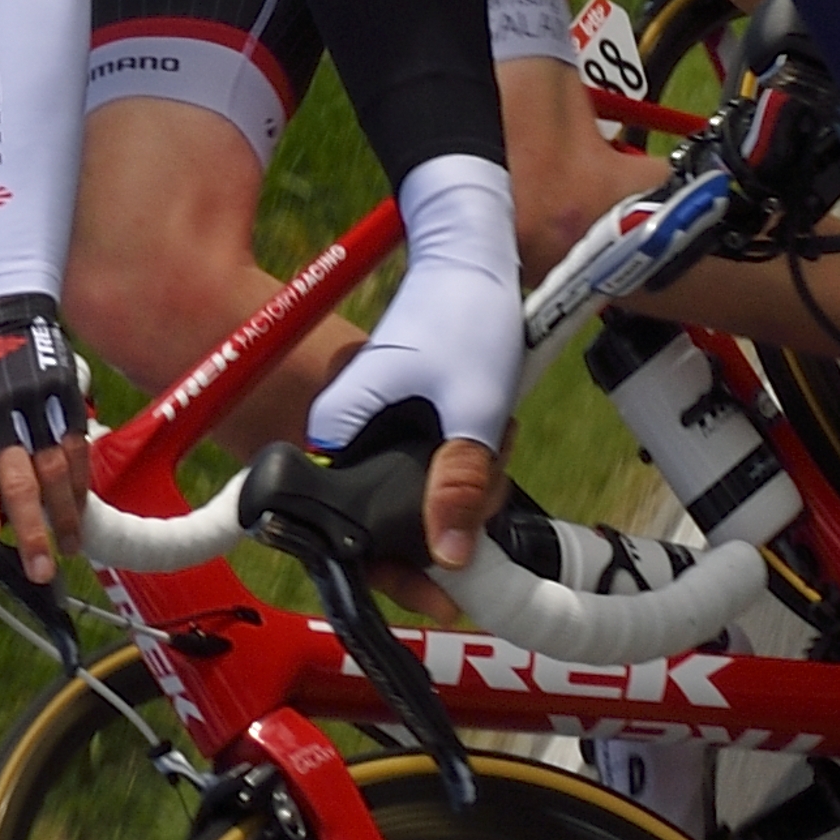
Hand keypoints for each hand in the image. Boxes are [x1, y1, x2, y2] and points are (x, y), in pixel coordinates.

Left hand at [0, 301, 89, 586]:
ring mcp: (38, 406)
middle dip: (31, 527)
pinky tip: (80, 513)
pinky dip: (79, 486)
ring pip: (54, 468)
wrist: (7, 322)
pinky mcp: (68, 401)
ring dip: (64, 515)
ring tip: (68, 550)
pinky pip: (77, 451)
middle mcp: (0, 413)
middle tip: (39, 568)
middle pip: (18, 475)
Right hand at [308, 155, 520, 561]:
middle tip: (494, 485)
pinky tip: (495, 435)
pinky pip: (424, 460)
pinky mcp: (397, 411)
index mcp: (338, 428)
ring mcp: (372, 421)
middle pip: (386, 515)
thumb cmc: (464, 312)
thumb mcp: (473, 405)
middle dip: (448, 515)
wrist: (472, 246)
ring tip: (501, 443)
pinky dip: (462, 459)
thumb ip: (461, 483)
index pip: (348, 529)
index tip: (448, 593)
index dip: (398, 567)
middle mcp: (345, 430)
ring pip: (413, 489)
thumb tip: (452, 559)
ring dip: (463, 484)